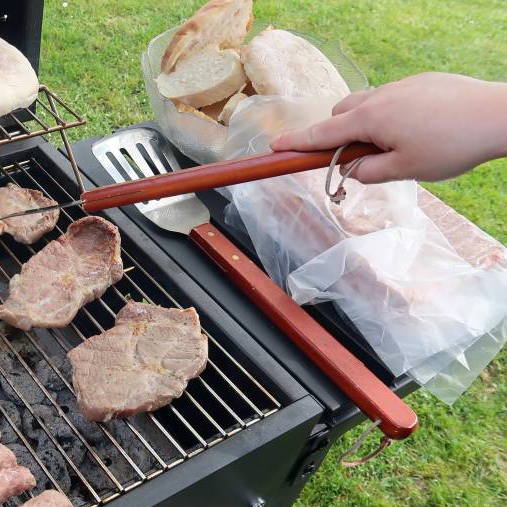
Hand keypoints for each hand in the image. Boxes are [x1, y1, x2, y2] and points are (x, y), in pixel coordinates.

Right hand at [270, 73, 506, 182]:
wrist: (497, 115)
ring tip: (395, 146)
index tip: (274, 148)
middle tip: (358, 158)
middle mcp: (379, 97)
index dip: (296, 143)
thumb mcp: (404, 170)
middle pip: (341, 113)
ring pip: (368, 104)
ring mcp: (401, 86)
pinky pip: (393, 97)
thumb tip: (352, 169)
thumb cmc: (451, 146)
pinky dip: (392, 114)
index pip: (321, 134)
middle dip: (338, 133)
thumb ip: (368, 172)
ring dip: (367, 124)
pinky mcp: (422, 82)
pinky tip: (421, 131)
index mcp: (369, 120)